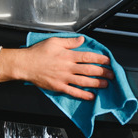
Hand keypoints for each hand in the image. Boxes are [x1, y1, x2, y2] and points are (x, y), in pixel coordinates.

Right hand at [0, 36, 114, 99]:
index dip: (101, 59)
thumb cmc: (38, 52)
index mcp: (67, 55)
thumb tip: (82, 40)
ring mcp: (63, 78)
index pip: (88, 57)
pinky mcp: (59, 87)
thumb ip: (69, 41)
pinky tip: (91, 96)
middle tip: (111, 74)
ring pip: (84, 82)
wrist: (25, 65)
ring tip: (106, 84)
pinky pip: (74, 92)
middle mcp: (67, 67)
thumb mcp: (54, 41)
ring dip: (97, 84)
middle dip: (103, 72)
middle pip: (89, 70)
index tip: (108, 61)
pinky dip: (84, 95)